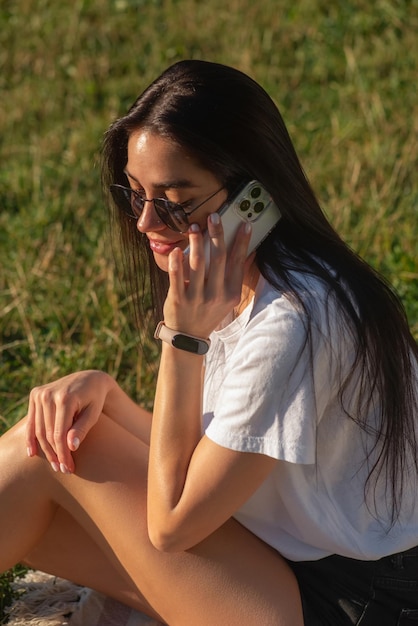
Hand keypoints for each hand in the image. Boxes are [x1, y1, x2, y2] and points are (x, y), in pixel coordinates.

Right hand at [25, 370, 113, 473]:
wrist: (90, 378)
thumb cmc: (95, 399)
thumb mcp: (93, 413)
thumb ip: (82, 429)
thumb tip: (71, 447)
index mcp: (65, 398)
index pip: (59, 434)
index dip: (63, 454)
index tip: (69, 468)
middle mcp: (49, 394)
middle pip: (48, 434)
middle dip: (55, 454)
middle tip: (63, 470)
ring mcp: (40, 393)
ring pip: (39, 430)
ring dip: (45, 450)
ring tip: (55, 464)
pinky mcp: (35, 394)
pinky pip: (32, 421)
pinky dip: (31, 437)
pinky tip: (32, 453)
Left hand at [163, 213, 251, 337]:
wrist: (189, 336)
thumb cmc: (209, 311)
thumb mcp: (228, 298)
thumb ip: (236, 276)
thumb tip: (250, 252)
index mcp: (231, 293)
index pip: (238, 262)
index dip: (242, 242)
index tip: (244, 223)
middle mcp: (216, 295)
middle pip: (218, 259)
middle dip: (217, 234)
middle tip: (214, 216)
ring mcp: (197, 298)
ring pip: (197, 264)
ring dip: (196, 242)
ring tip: (194, 227)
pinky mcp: (178, 300)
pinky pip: (176, 277)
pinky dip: (176, 262)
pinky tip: (176, 250)